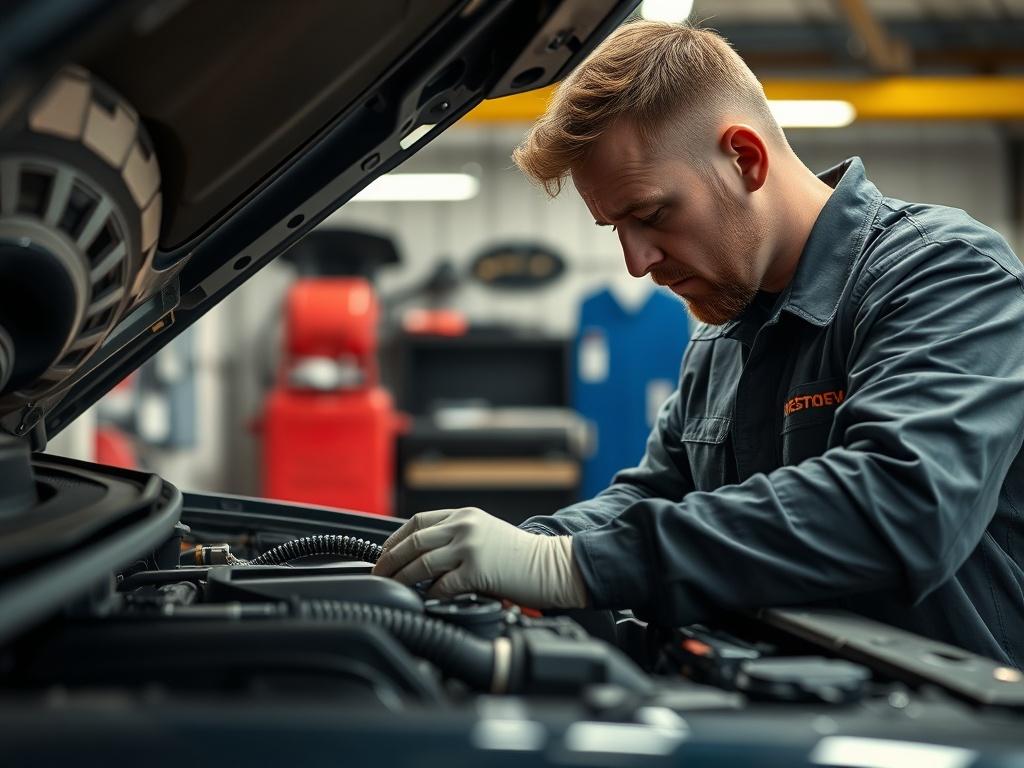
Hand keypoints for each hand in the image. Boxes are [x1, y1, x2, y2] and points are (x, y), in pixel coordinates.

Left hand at [371, 507, 587, 607]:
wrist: (551, 565)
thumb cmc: (520, 556)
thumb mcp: (485, 534)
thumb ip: (456, 538)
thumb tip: (422, 558)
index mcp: (464, 515)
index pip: (417, 522)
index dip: (395, 540)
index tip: (384, 554)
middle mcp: (464, 526)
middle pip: (413, 542)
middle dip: (389, 561)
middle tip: (379, 575)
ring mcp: (470, 547)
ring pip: (421, 564)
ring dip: (402, 579)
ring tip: (395, 590)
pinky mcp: (477, 570)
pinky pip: (442, 585)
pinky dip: (430, 595)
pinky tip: (426, 600)